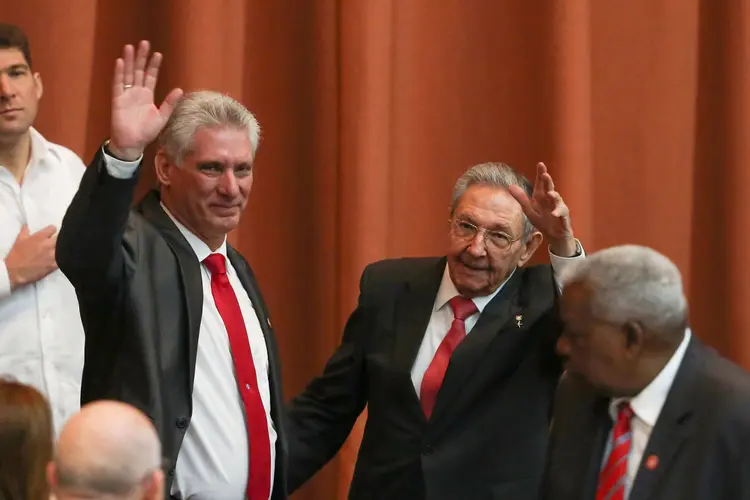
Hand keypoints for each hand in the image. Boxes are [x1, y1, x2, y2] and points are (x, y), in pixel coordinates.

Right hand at [5, 225, 57, 290]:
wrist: (15, 271)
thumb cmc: (16, 255)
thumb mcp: (19, 240)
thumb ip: (25, 231)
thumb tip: (27, 224)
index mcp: (40, 237)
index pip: (53, 228)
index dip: (52, 230)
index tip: (52, 233)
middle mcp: (48, 244)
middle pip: (60, 238)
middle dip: (59, 239)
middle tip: (56, 242)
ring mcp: (53, 255)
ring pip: (63, 248)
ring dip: (61, 249)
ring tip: (59, 250)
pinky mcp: (54, 265)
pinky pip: (62, 259)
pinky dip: (62, 258)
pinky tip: (59, 258)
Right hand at [109, 40, 183, 160]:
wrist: (133, 143)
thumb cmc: (147, 131)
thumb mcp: (162, 117)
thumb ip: (170, 103)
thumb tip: (179, 89)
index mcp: (147, 95)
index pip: (151, 76)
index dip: (154, 65)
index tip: (158, 54)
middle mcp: (137, 92)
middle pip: (139, 71)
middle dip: (142, 57)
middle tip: (144, 43)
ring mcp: (126, 94)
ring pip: (128, 74)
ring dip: (129, 61)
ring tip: (130, 47)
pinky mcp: (118, 99)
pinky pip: (118, 84)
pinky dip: (119, 73)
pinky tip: (121, 62)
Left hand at [509, 162, 576, 255]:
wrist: (555, 237)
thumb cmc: (543, 221)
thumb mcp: (529, 211)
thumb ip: (521, 199)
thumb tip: (510, 186)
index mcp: (541, 197)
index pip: (541, 184)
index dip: (541, 174)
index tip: (540, 164)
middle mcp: (551, 200)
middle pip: (550, 188)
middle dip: (548, 181)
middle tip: (545, 174)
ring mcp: (558, 208)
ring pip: (558, 200)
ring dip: (554, 196)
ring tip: (549, 193)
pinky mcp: (564, 218)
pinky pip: (562, 214)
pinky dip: (558, 213)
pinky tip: (554, 213)